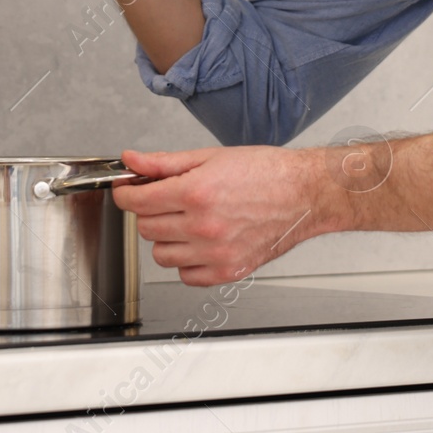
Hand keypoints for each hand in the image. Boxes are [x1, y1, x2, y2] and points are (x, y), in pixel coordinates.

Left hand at [113, 146, 332, 286]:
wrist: (305, 194)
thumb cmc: (266, 172)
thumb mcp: (210, 157)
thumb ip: (164, 163)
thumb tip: (132, 161)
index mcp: (196, 193)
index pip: (137, 202)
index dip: (126, 193)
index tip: (129, 190)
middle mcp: (203, 226)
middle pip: (146, 228)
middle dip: (149, 212)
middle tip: (166, 200)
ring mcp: (215, 252)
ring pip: (162, 255)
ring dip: (166, 238)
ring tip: (186, 221)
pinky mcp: (228, 271)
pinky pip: (186, 276)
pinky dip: (187, 262)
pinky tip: (200, 242)